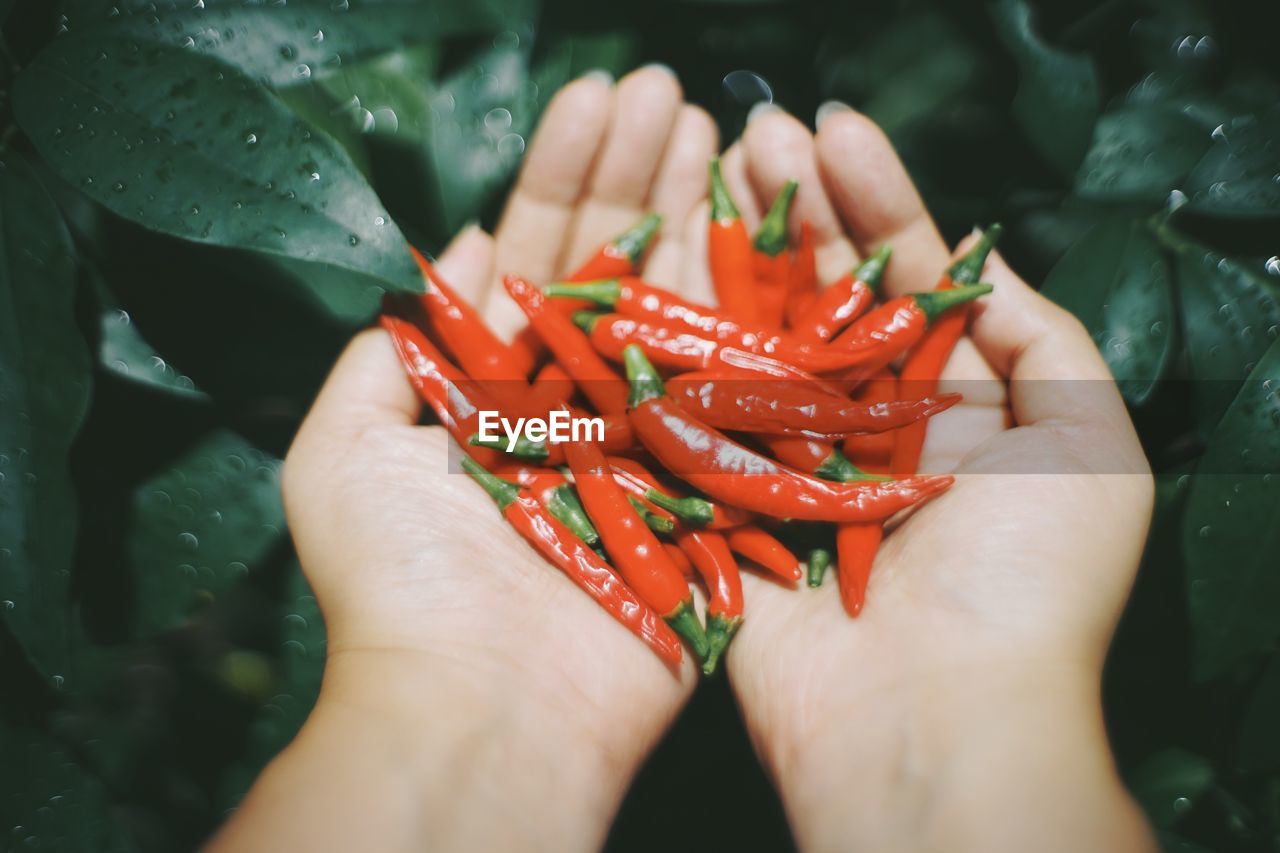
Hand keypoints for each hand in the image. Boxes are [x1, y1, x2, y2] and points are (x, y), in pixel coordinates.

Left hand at [210, 67, 717, 852]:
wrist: (486, 709)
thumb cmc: (402, 585)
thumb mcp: (342, 451)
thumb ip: (396, 351)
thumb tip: (455, 256)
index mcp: (497, 391)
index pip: (537, 258)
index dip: (564, 176)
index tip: (597, 98)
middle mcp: (578, 406)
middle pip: (613, 268)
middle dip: (636, 174)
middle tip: (666, 88)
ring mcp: (651, 441)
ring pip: (679, 308)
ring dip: (695, 214)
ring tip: (715, 125)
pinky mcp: (711, 488)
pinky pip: (735, 386)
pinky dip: (751, 309)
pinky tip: (765, 227)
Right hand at [718, 105, 1156, 850]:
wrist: (935, 720)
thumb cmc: (1028, 582)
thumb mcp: (1089, 440)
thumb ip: (1041, 338)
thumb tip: (976, 260)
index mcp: (956, 411)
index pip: (908, 282)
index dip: (876, 202)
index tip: (834, 130)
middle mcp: (868, 431)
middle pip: (823, 300)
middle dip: (795, 212)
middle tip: (756, 131)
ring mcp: (791, 466)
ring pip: (756, 342)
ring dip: (732, 258)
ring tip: (706, 167)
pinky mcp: (726, 508)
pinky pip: (698, 419)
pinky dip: (677, 351)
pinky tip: (655, 271)